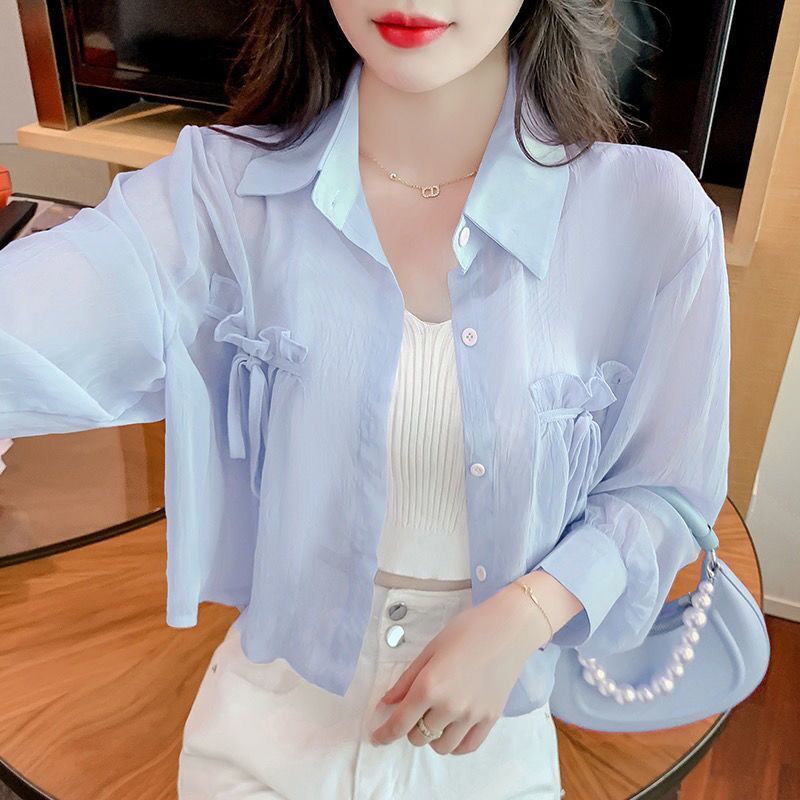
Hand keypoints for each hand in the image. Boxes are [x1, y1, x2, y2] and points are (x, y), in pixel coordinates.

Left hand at [368, 583, 550, 754]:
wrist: (509, 628)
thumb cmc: (467, 630)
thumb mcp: (430, 649)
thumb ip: (407, 680)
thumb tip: (386, 703)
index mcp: (429, 686)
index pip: (399, 723)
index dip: (384, 734)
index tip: (377, 738)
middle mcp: (449, 706)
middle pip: (418, 737)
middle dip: (410, 727)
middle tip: (416, 709)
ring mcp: (472, 716)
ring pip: (441, 746)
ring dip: (432, 736)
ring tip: (436, 716)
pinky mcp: (490, 719)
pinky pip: (467, 747)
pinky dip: (455, 743)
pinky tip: (453, 728)